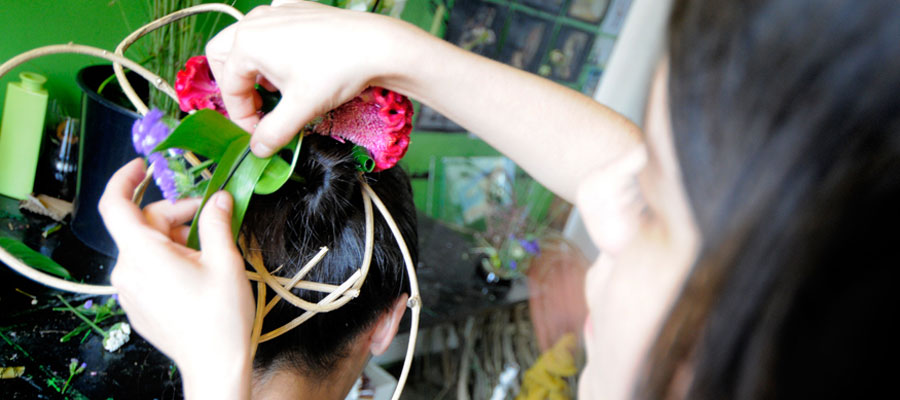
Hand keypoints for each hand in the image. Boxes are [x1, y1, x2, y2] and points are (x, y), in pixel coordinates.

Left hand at [99, 159, 252, 397]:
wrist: (214, 365)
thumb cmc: (219, 320)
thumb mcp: (226, 262)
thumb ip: (218, 221)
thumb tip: (219, 198)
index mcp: (144, 254)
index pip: (114, 204)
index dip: (124, 179)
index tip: (142, 166)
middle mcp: (128, 270)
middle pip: (143, 225)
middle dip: (177, 215)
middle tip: (213, 218)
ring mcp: (130, 290)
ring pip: (147, 247)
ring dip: (176, 240)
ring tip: (210, 253)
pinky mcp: (137, 304)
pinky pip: (148, 269)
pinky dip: (170, 260)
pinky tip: (198, 272)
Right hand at [206, 0, 417, 156]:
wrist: (377, 45)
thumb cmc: (337, 71)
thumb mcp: (301, 109)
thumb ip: (273, 133)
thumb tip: (258, 150)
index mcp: (248, 43)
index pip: (230, 87)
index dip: (241, 117)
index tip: (258, 134)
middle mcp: (256, 21)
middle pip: (224, 56)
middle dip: (234, 86)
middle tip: (256, 108)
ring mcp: (276, 11)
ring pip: (246, 41)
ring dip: (252, 69)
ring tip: (276, 90)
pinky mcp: (296, 9)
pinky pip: (270, 30)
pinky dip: (271, 50)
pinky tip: (294, 67)